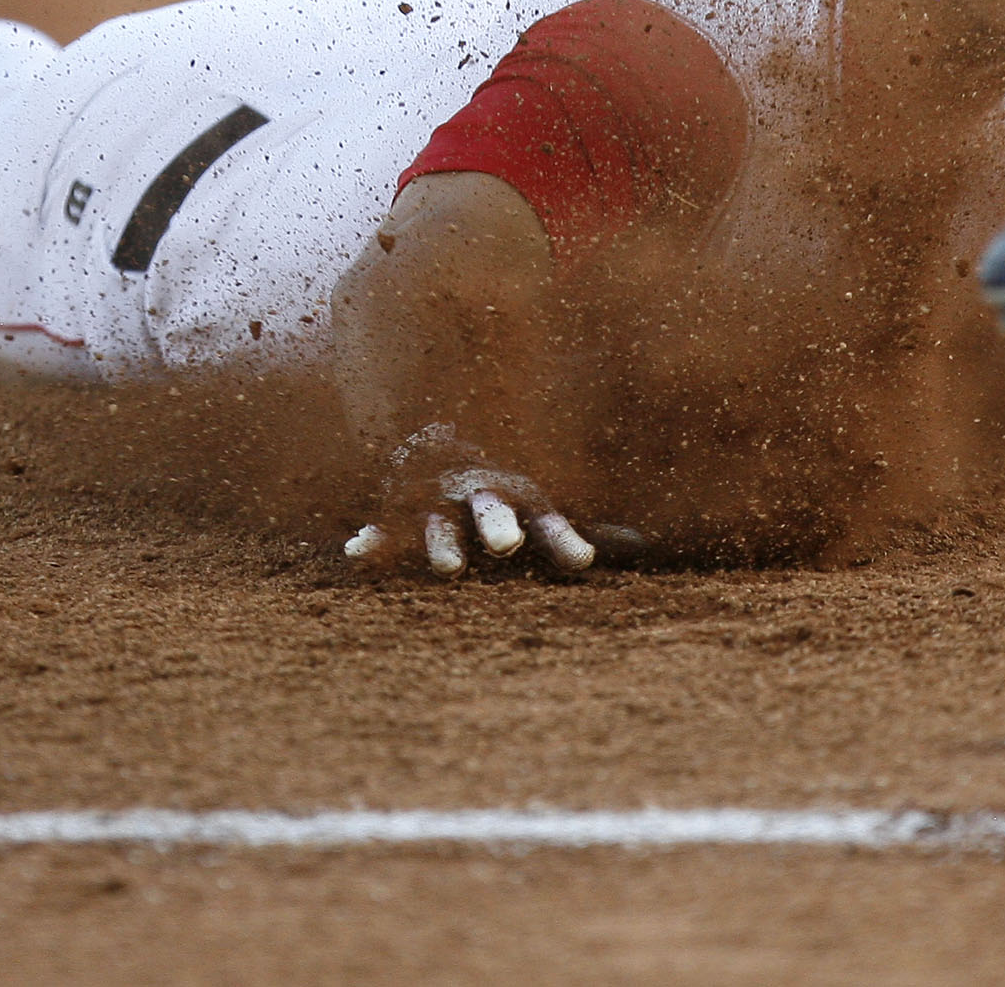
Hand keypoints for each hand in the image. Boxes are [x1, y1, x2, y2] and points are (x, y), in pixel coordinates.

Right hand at [341, 425, 597, 577]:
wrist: (441, 434)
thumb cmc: (505, 489)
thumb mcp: (546, 505)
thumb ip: (582, 529)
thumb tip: (646, 542)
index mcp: (523, 501)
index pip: (550, 523)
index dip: (564, 541)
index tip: (583, 562)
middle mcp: (482, 499)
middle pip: (493, 513)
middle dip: (499, 527)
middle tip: (507, 545)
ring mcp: (439, 504)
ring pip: (441, 525)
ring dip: (444, 545)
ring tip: (449, 569)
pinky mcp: (399, 510)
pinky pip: (382, 529)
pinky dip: (371, 542)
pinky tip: (358, 554)